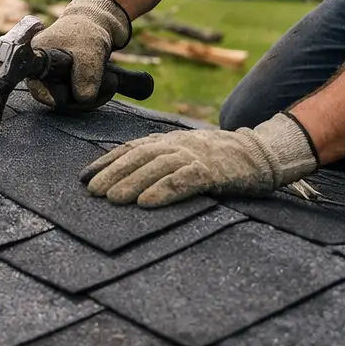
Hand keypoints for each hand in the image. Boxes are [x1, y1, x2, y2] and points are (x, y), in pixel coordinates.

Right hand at [26, 0, 130, 107]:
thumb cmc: (87, 31)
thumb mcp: (89, 51)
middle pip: (56, 98)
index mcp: (37, 59)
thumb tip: (83, 99)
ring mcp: (57, 79)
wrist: (99, 23)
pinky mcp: (70, 83)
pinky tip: (109, 83)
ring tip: (111, 81)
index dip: (51, 96)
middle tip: (108, 85)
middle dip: (82, 98)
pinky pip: (80, 97)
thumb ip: (86, 75)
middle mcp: (42, 71)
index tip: (67, 98)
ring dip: (93, 97)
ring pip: (71, 100)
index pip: (37, 87)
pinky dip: (95, 94)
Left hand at [80, 112, 318, 207]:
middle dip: (113, 173)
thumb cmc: (219, 160)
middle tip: (92, 192)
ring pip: (157, 168)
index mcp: (169, 140)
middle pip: (139, 157)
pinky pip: (184, 181)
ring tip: (112, 200)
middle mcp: (178, 144)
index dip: (106, 161)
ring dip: (132, 183)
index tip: (83, 177)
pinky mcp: (213, 171)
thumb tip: (123, 178)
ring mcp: (196, 156)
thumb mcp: (185, 154)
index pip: (131, 148)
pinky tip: (147, 204)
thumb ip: (159, 161)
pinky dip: (164, 191)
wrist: (261, 154)